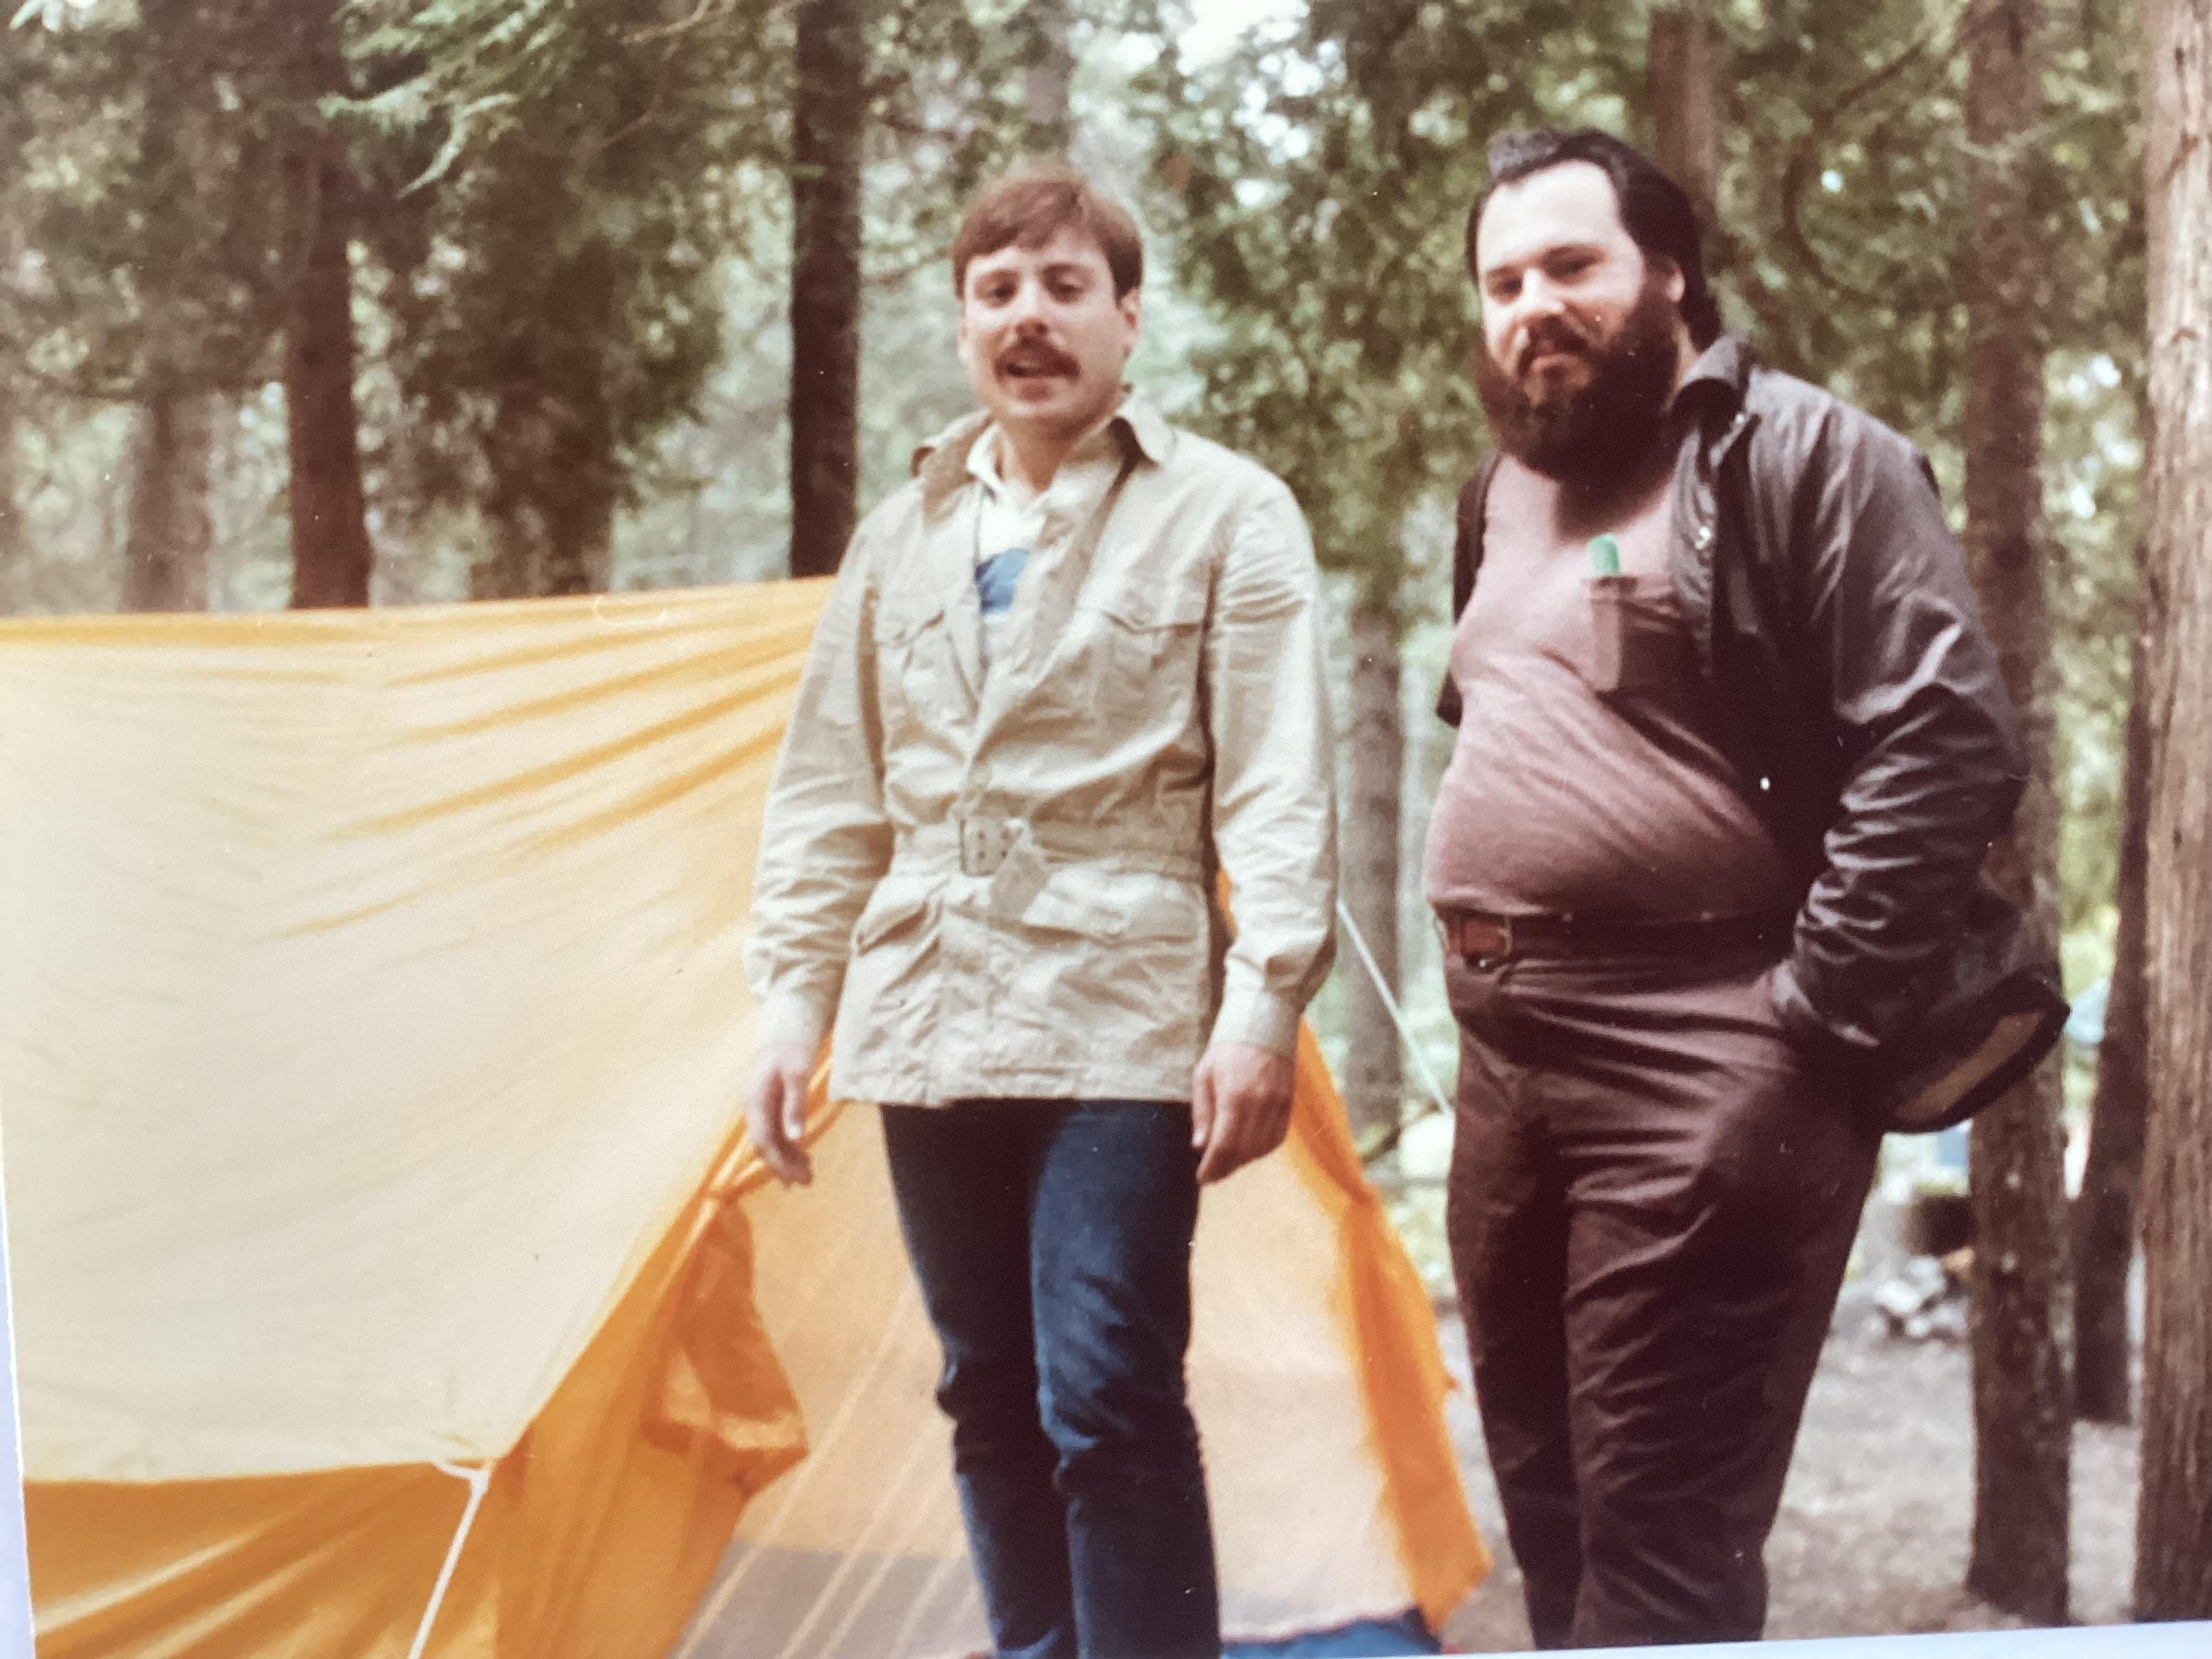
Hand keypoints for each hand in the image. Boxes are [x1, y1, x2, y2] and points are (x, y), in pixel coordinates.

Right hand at [746, 1043, 817, 1185]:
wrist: (783, 1034)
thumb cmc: (791, 1050)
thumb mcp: (797, 1074)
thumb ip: (795, 1104)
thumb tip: (796, 1137)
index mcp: (755, 1102)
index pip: (762, 1141)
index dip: (776, 1162)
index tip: (793, 1178)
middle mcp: (754, 1109)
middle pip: (764, 1146)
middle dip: (782, 1166)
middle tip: (806, 1182)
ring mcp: (761, 1110)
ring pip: (771, 1142)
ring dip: (787, 1159)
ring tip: (808, 1175)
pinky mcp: (770, 1108)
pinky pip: (776, 1133)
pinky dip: (789, 1147)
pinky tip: (804, 1156)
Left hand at [1190, 1040, 1295, 1184]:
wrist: (1263, 1024)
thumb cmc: (1226, 1049)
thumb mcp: (1204, 1075)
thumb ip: (1203, 1112)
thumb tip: (1200, 1146)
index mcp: (1234, 1097)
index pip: (1224, 1145)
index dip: (1212, 1167)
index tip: (1202, 1178)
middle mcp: (1260, 1105)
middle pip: (1244, 1152)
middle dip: (1226, 1168)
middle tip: (1212, 1175)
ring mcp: (1278, 1105)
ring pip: (1262, 1148)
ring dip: (1243, 1161)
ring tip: (1228, 1163)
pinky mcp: (1289, 1104)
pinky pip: (1277, 1138)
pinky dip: (1262, 1149)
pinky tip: (1249, 1150)